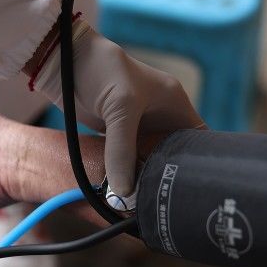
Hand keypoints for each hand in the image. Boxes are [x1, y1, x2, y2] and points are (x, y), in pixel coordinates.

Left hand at [32, 19, 202, 197]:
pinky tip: (125, 194)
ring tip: (148, 204)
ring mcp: (138, 128)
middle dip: (171, 177)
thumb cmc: (102, 71)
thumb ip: (123, 149)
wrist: (65, 61)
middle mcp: (161, 117)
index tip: (196, 187)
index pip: (200, 139)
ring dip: (147, 180)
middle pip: (175, 156)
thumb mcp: (121, 107)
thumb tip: (124, 190)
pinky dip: (126, 176)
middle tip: (167, 203)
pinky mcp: (117, 136)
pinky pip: (127, 162)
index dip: (202, 162)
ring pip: (150, 162)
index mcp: (174, 104)